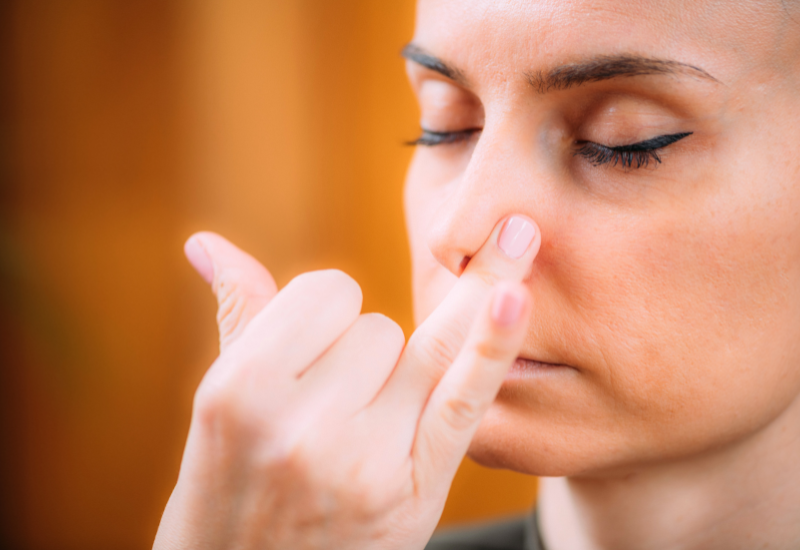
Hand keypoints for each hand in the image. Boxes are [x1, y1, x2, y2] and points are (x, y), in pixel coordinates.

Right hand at [154, 216, 539, 549]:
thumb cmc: (230, 487)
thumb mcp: (219, 408)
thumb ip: (238, 315)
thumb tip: (207, 242)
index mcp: (241, 390)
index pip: (325, 291)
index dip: (324, 316)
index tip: (309, 359)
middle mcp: (301, 425)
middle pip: (379, 325)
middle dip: (361, 355)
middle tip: (328, 416)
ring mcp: (364, 459)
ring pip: (423, 347)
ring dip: (401, 373)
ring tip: (357, 426)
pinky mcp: (417, 488)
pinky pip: (463, 397)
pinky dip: (493, 343)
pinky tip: (515, 293)